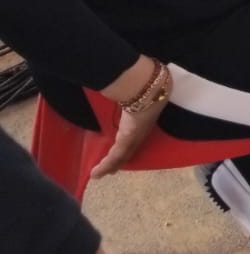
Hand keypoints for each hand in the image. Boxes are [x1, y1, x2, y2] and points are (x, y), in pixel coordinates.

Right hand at [92, 56, 168, 177]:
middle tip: (112, 168)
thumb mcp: (136, 88)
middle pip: (131, 147)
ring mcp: (137, 134)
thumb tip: (123, 80)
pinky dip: (106, 165)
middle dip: (121, 159)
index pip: (137, 133)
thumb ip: (129, 89)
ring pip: (123, 154)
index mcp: (146, 117)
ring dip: (111, 165)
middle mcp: (143, 128)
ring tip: (101, 174)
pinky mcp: (129, 138)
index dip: (130, 143)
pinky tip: (96, 173)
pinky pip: (117, 155)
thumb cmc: (143, 81)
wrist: (148, 85)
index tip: (124, 151)